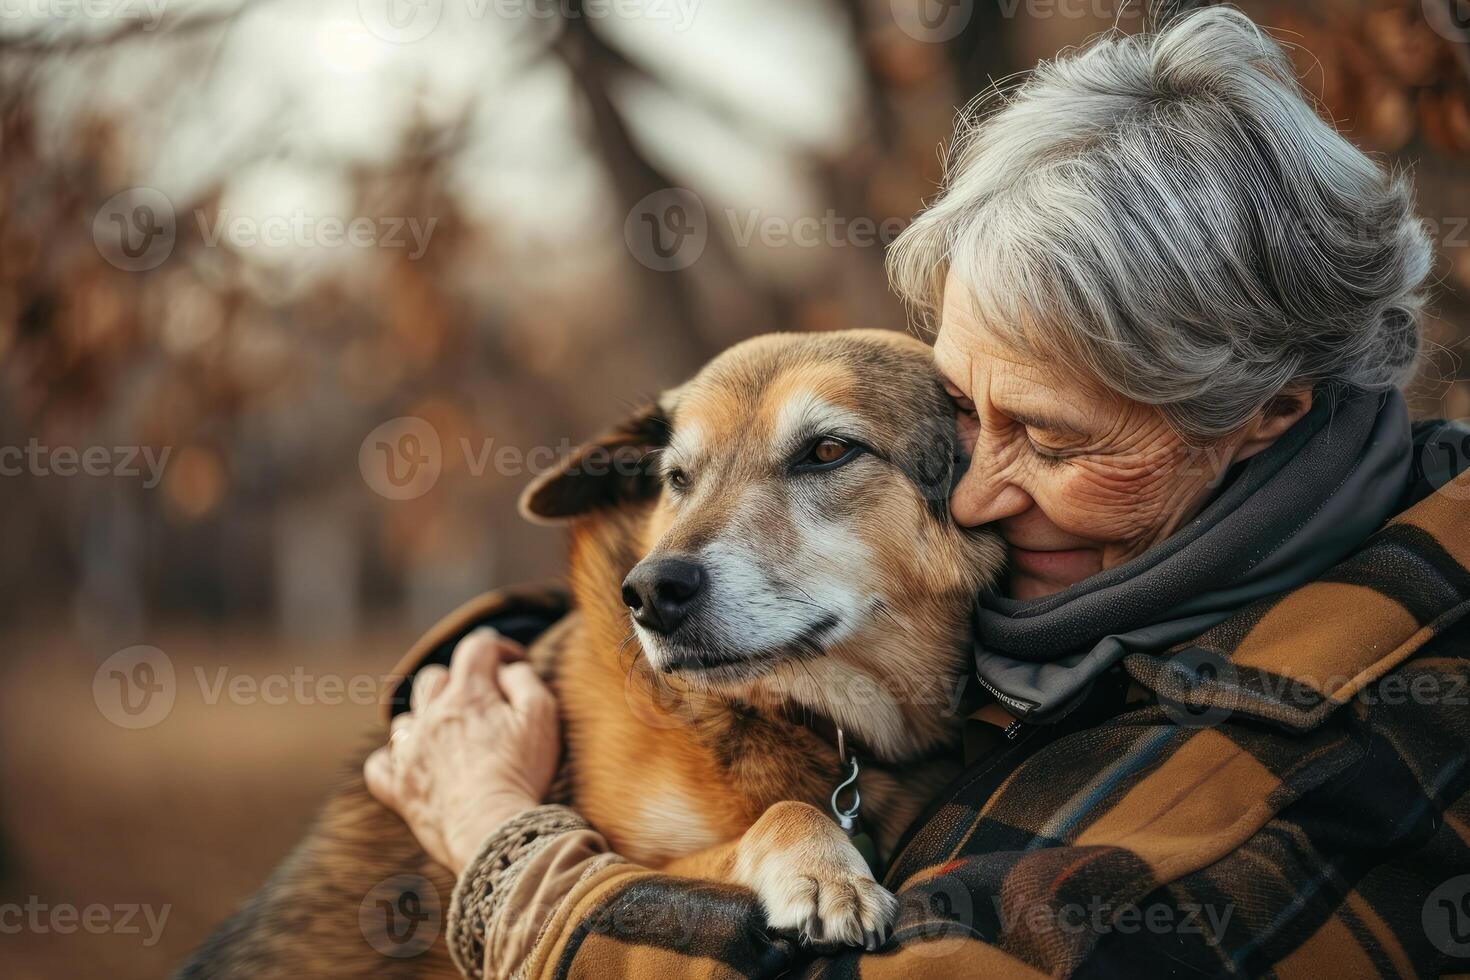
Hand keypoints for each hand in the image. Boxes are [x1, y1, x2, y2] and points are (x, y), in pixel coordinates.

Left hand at [365, 628, 559, 872]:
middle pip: (433, 678)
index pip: (476, 647)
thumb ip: (524, 679)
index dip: (497, 648)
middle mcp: (430, 715)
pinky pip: (379, 765)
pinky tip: (410, 765)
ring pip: (405, 719)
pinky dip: (392, 760)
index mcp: (468, 694)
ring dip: (425, 721)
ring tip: (449, 737)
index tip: (513, 662)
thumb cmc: (522, 771)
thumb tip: (508, 667)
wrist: (491, 829)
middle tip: (482, 704)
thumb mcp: (541, 714)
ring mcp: (409, 752)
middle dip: (458, 682)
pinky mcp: (398, 788)